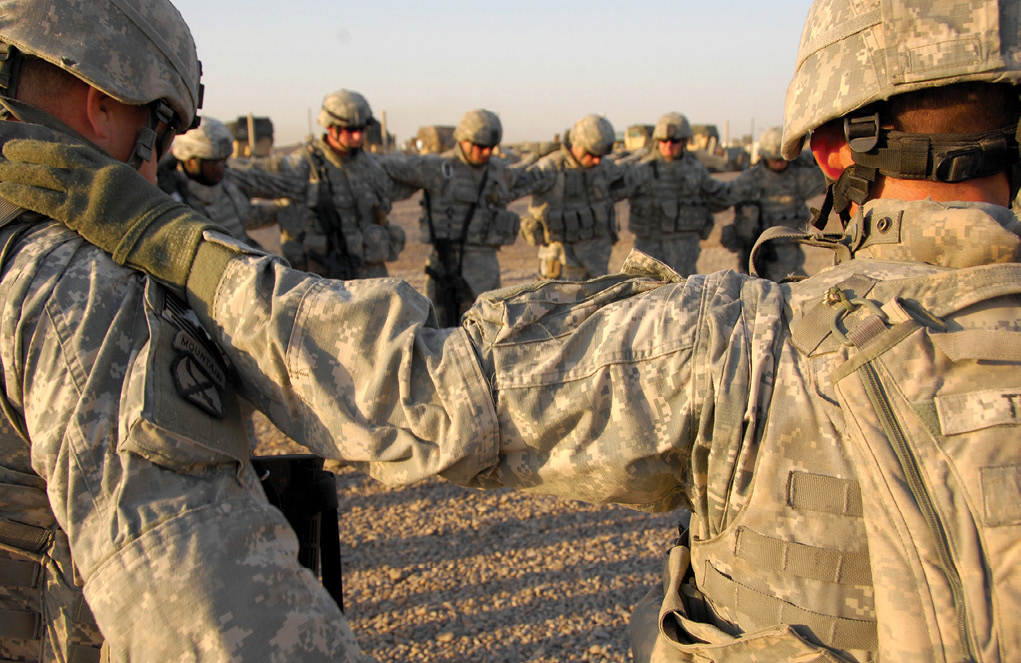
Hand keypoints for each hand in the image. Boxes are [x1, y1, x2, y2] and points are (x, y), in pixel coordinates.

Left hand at [0, 122, 212, 289]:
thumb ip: (110, 183)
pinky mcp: (83, 214)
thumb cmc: (154, 220)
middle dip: (27, 147)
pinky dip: (22, 192)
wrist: (168, 236)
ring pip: (44, 175)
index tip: (23, 122)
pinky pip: (44, 200)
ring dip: (16, 170)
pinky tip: (5, 188)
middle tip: (4, 144)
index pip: (72, 143)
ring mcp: (90, 193)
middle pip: (54, 153)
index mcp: (110, 166)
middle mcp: (98, 174)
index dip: (44, 131)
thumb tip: (90, 184)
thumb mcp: (133, 191)